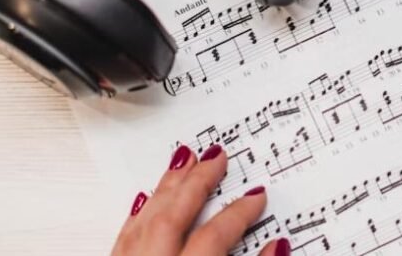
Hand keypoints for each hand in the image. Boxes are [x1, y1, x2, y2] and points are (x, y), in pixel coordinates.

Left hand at [112, 144, 289, 255]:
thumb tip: (278, 246)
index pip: (215, 235)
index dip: (240, 213)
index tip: (256, 196)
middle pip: (174, 214)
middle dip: (198, 181)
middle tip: (216, 155)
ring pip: (146, 219)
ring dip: (167, 187)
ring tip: (183, 162)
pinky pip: (123, 236)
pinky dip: (137, 215)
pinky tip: (145, 200)